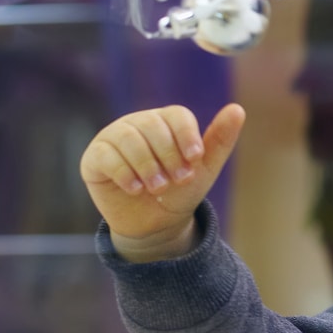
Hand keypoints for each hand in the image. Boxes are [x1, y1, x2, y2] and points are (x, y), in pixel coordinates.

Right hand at [80, 103, 244, 260]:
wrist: (156, 223)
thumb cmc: (180, 191)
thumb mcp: (204, 168)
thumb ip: (220, 139)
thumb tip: (238, 109)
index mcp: (165, 121)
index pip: (176, 115)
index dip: (187, 137)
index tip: (195, 160)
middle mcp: (138, 123)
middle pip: (152, 125)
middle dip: (168, 156)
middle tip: (176, 180)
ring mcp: (113, 137)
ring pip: (128, 138)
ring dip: (147, 166)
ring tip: (157, 187)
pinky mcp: (95, 157)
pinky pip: (106, 155)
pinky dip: (125, 173)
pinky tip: (135, 189)